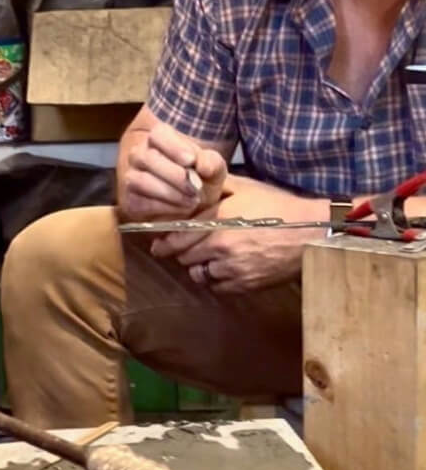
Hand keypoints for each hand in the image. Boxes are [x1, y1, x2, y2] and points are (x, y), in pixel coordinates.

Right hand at [119, 123, 226, 220]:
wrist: (191, 204)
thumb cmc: (200, 179)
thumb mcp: (213, 168)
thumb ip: (211, 162)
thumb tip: (202, 166)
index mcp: (158, 139)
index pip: (158, 135)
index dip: (173, 147)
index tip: (191, 161)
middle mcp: (139, 155)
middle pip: (147, 158)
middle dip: (174, 175)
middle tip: (195, 187)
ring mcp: (131, 177)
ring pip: (140, 181)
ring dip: (169, 193)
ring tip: (192, 200)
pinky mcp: (130, 200)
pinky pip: (140, 202)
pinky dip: (164, 207)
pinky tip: (181, 208)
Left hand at [150, 176, 325, 292]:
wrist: (312, 232)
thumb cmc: (278, 206)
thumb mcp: (245, 188)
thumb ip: (217, 188)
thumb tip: (193, 183)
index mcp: (218, 219)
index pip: (178, 235)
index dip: (165, 242)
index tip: (158, 245)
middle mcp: (221, 244)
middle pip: (184, 256)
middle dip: (181, 253)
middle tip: (183, 250)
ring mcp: (233, 267)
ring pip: (198, 274)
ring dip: (197, 268)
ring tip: (204, 260)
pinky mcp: (246, 283)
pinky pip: (217, 287)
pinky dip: (215, 280)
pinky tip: (222, 270)